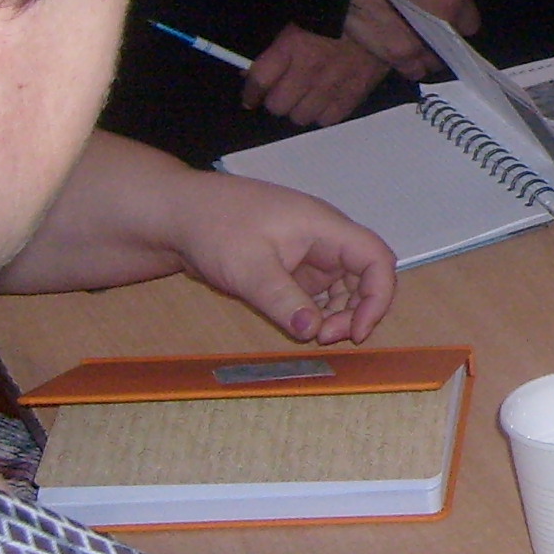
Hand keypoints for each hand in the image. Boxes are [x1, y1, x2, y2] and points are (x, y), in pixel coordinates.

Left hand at [160, 170, 397, 343]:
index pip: (375, 257)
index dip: (378, 296)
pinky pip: (314, 291)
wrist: (175, 215)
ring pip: (340, 287)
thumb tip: (313, 331)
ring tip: (311, 335)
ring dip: (334, 313)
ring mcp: (306, 251)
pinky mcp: (288, 264)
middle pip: (362, 276)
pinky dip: (313, 310)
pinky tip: (298, 325)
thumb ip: (282, 300)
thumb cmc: (214, 227)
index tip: (358, 331)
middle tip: (323, 338)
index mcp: (324, 226)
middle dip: (353, 311)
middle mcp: (323, 238)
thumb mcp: (248, 267)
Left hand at [242, 24, 387, 125]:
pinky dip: (323, 114)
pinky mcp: (355, 94)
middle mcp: (310, 71)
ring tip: (305, 97)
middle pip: (278, 106)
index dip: (251, 93)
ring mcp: (334, 86)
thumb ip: (274, 50)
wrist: (384, 12)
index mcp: (293, 47)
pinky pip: (328, 120)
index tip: (251, 97)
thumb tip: (250, 74)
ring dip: (299, 109)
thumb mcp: (298, 23)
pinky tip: (325, 101)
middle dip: (275, 100)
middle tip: (282, 92)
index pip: (260, 80)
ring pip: (301, 117)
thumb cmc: (336, 14)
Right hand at [345, 0, 503, 76]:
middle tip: (427, 22)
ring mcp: (419, 48)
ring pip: (436, 61)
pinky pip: (413, 71)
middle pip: (453, 44)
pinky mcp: (396, 59)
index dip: (458, 16)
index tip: (445, 9)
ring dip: (430, 53)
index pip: (471, 23)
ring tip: (415, 37)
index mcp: (454, 4)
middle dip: (445, 36)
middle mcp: (442, 31)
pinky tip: (404, 50)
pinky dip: (412, 64)